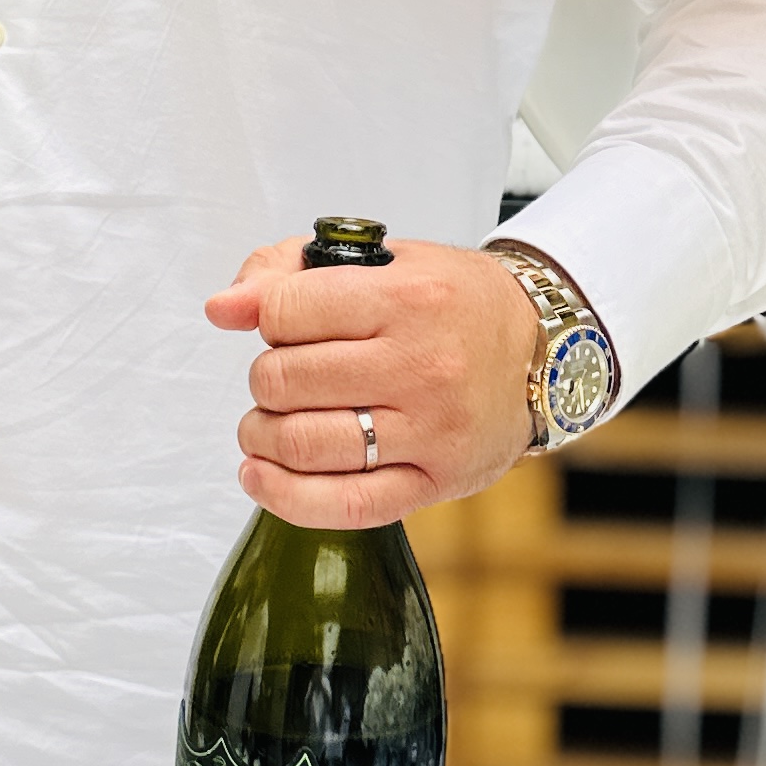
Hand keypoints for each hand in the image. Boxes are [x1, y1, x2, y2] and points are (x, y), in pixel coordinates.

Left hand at [204, 239, 541, 526]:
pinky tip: (261, 476)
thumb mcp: (384, 261)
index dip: (265, 317)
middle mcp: (421, 365)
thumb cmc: (456, 304)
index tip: (280, 324)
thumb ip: (290, 270)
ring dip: (261, 435)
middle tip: (280, 376)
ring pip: (303, 443)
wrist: (543, 351)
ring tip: (268, 423)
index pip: (287, 312)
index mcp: (407, 298)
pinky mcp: (434, 481)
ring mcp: (430, 430)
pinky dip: (284, 496)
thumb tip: (222, 307)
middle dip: (265, 378)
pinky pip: (344, 504)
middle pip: (286, 380)